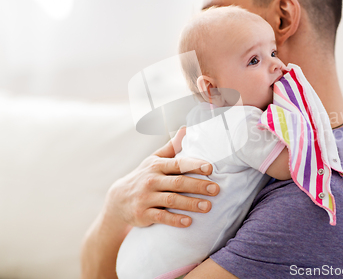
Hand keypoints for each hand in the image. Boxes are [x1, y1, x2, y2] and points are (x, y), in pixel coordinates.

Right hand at [104, 127, 219, 228]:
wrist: (118, 200)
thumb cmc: (143, 177)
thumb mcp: (154, 160)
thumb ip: (172, 147)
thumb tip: (186, 128)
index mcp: (157, 166)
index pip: (178, 164)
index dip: (194, 165)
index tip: (210, 168)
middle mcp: (151, 180)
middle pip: (178, 182)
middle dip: (198, 186)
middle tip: (216, 189)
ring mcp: (146, 197)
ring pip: (171, 200)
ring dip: (191, 204)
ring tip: (208, 206)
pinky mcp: (142, 213)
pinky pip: (161, 217)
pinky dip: (175, 220)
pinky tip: (188, 222)